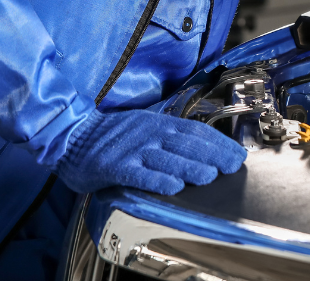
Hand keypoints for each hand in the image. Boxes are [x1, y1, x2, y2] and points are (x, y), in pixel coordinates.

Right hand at [54, 109, 245, 194]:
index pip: (195, 132)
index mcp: (159, 123)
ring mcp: (132, 149)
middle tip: (231, 166)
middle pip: (186, 144)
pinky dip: (157, 180)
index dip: (218, 143)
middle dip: (212, 155)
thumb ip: (171, 136)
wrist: (72, 136)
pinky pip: (139, 174)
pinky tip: (173, 186)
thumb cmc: (113, 136)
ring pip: (167, 159)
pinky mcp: (115, 166)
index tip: (237, 154)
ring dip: (190, 167)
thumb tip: (204, 148)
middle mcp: (149, 134)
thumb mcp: (145, 127)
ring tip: (210, 176)